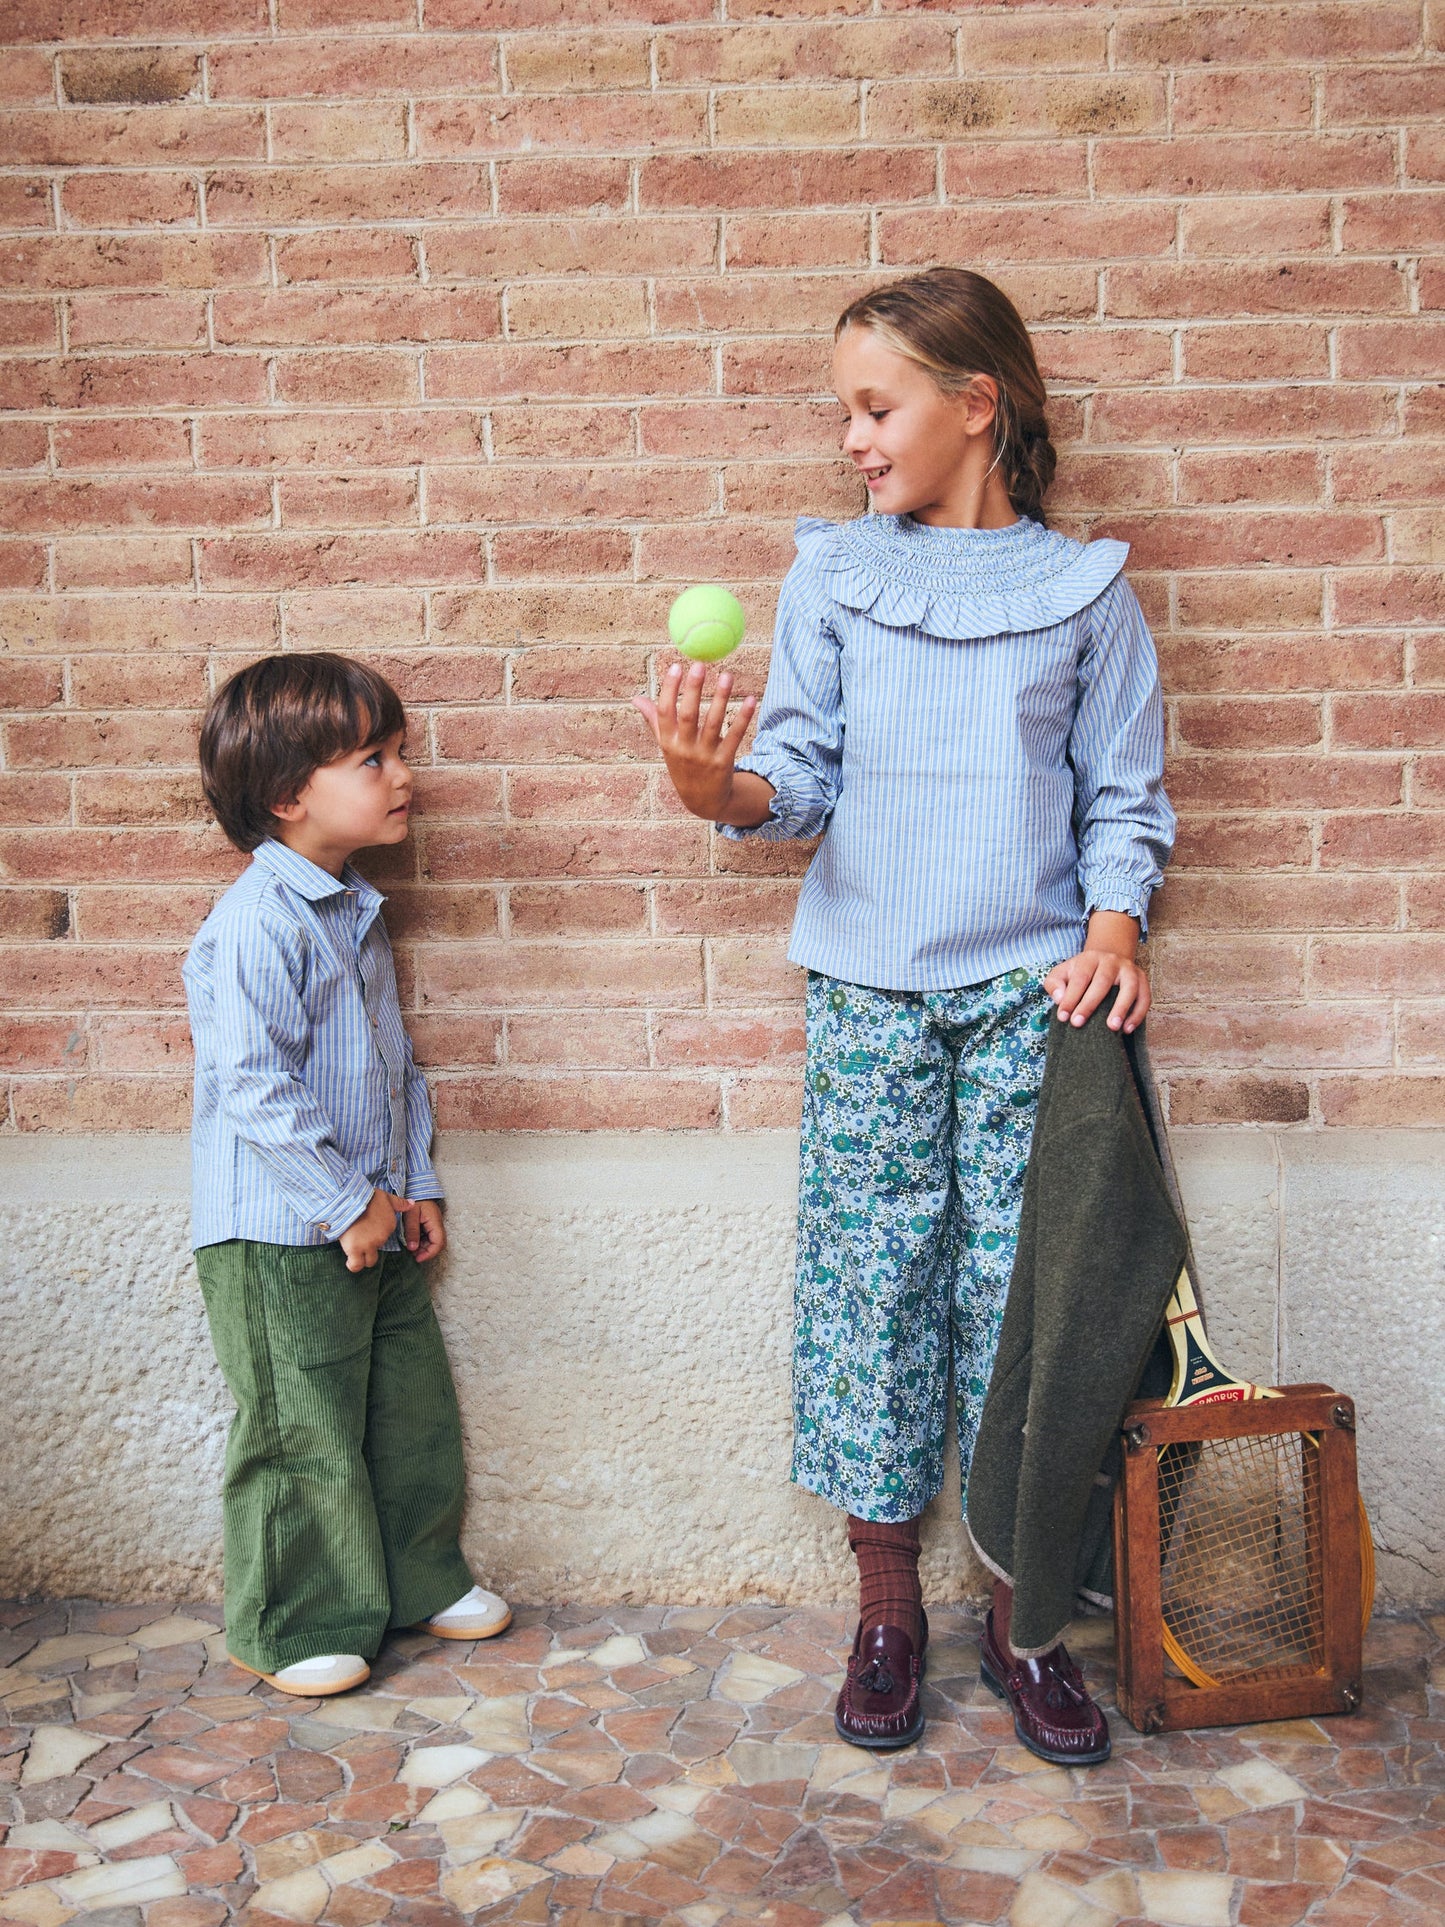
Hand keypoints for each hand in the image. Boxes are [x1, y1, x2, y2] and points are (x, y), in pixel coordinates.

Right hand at [339, 1188, 411, 1271]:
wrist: (350, 1200)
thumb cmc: (367, 1197)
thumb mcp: (386, 1197)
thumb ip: (399, 1203)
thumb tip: (411, 1203)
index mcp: (390, 1226)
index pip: (385, 1237)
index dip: (376, 1235)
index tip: (367, 1230)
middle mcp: (381, 1238)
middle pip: (378, 1251)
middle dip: (371, 1250)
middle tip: (361, 1243)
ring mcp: (368, 1245)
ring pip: (370, 1261)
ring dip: (364, 1259)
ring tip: (356, 1254)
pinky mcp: (355, 1249)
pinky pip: (356, 1265)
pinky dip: (353, 1265)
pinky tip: (350, 1260)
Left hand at [401, 1198, 446, 1263]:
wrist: (415, 1189)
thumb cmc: (414, 1199)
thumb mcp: (411, 1215)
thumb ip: (412, 1231)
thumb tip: (412, 1248)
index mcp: (435, 1221)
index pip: (438, 1242)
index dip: (430, 1253)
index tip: (418, 1258)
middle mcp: (437, 1224)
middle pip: (438, 1244)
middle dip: (427, 1252)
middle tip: (414, 1256)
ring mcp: (434, 1225)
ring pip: (433, 1242)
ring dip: (423, 1248)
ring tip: (411, 1249)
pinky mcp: (430, 1225)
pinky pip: (429, 1238)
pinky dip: (421, 1243)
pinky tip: (413, 1243)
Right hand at [633, 660, 757, 821]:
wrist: (703, 801)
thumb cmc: (683, 765)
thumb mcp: (666, 746)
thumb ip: (654, 720)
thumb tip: (636, 699)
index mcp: (668, 741)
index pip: (665, 712)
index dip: (670, 689)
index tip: (677, 666)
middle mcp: (684, 749)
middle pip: (688, 715)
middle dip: (693, 689)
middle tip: (700, 665)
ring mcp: (704, 756)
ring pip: (713, 723)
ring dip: (720, 698)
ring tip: (727, 675)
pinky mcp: (724, 762)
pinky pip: (734, 736)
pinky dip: (743, 718)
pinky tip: (750, 699)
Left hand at [1043, 911, 1149, 1032]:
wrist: (1107, 960)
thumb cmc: (1081, 972)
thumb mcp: (1062, 973)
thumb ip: (1054, 984)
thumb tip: (1060, 999)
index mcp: (1090, 958)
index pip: (1079, 978)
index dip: (1070, 998)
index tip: (1063, 1017)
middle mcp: (1111, 961)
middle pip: (1102, 982)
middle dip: (1089, 1004)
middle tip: (1078, 1024)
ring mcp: (1129, 970)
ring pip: (1130, 987)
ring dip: (1121, 1008)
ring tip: (1112, 1028)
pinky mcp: (1142, 980)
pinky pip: (1145, 997)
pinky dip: (1138, 1013)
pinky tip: (1128, 1029)